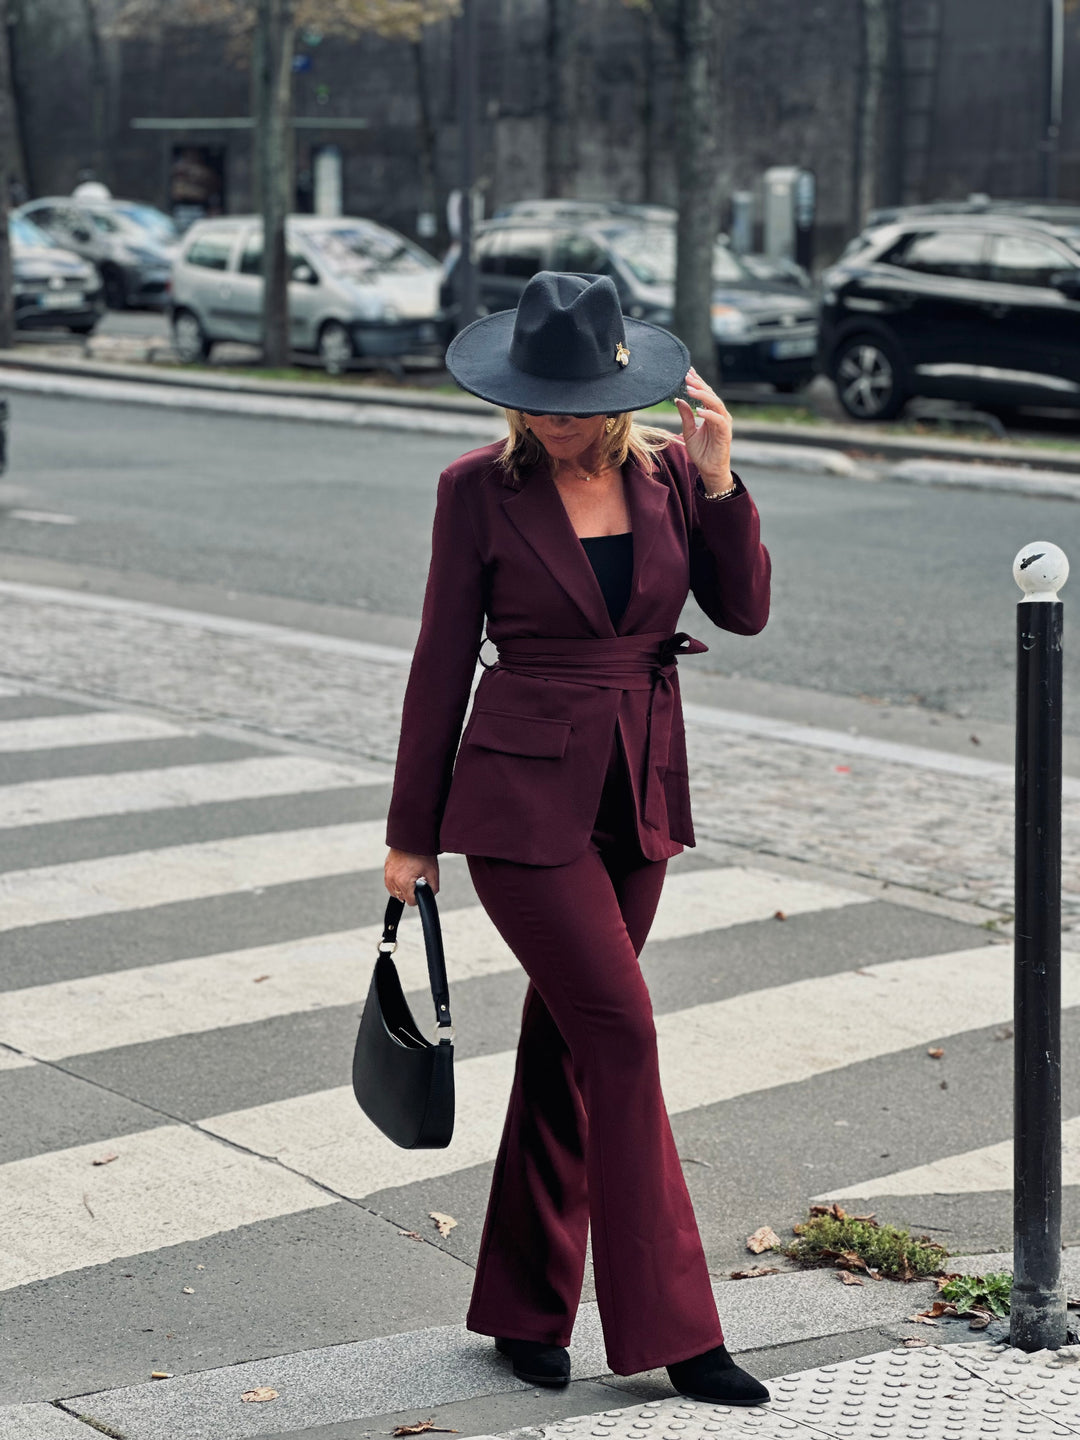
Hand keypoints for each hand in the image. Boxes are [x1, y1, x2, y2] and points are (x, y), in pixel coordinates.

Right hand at [384, 849, 439, 905]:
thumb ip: (433, 888)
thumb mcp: (433, 872)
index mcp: (404, 882)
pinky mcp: (386, 869)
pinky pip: (389, 883)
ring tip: (411, 878)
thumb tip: (430, 895)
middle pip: (402, 897)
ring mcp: (388, 874)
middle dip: (410, 892)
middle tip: (417, 880)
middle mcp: (393, 880)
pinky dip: (396, 882)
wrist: (412, 838)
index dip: (418, 898)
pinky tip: (404, 875)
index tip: (421, 890)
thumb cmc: (422, 853)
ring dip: (402, 889)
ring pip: (394, 891)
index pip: (410, 902)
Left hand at [674, 367, 734, 493]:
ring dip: (703, 396)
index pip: (705, 393)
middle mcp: (719, 415)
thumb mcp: (688, 432)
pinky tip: (698, 410)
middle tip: (687, 376)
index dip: (697, 382)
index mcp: (711, 413)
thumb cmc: (701, 452)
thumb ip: (685, 416)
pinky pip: (719, 420)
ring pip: (716, 404)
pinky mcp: (725, 433)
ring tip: (691, 389)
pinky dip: (709, 414)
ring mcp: (723, 423)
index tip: (687, 372)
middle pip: (711, 395)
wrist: (709, 470)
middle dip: (699, 385)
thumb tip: (678, 399)